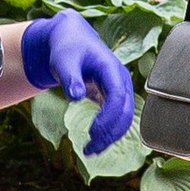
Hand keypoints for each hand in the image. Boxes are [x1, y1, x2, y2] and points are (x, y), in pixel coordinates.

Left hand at [20, 11, 136, 152]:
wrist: (70, 40)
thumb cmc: (67, 49)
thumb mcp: (64, 60)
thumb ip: (70, 78)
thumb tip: (76, 97)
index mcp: (111, 69)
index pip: (118, 97)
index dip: (108, 117)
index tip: (92, 133)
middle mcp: (120, 80)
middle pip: (126, 112)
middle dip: (110, 133)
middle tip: (89, 149)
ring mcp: (119, 89)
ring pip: (124, 119)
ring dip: (110, 137)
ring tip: (90, 151)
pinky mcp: (113, 97)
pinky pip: (118, 118)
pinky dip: (109, 132)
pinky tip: (95, 143)